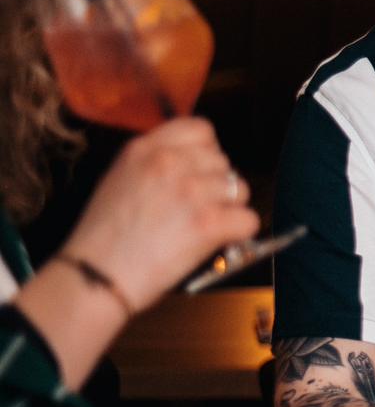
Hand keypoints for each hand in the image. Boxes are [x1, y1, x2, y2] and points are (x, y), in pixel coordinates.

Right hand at [58, 117, 258, 307]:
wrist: (93, 277)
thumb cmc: (102, 239)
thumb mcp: (118, 180)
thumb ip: (154, 163)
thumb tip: (192, 163)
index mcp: (144, 149)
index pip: (200, 129)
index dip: (206, 151)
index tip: (200, 171)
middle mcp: (169, 163)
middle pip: (223, 161)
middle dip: (216, 185)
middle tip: (197, 208)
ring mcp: (191, 190)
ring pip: (240, 189)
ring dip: (228, 209)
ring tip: (201, 227)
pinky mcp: (208, 222)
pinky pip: (248, 220)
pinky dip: (238, 234)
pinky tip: (216, 241)